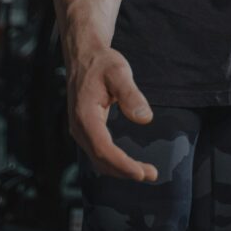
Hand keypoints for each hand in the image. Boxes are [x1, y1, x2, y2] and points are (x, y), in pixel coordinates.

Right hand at [67, 46, 157, 181]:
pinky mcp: (85, 130)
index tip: (142, 173)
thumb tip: (145, 119)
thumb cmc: (102, 62)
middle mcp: (78, 127)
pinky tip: (129, 163)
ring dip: (120, 170)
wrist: (84, 55)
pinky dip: (114, 162)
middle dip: (125, 171)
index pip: (103, 149)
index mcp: (85, 115)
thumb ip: (131, 95)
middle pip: (101, 160)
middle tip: (151, 174)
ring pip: (98, 160)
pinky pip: (98, 153)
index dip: (122, 164)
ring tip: (145, 172)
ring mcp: (80, 130)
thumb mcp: (119, 72)